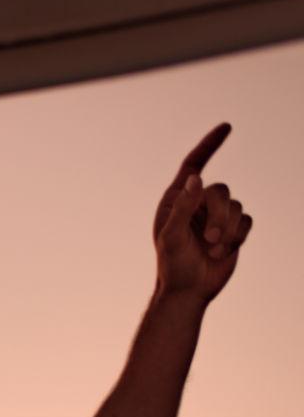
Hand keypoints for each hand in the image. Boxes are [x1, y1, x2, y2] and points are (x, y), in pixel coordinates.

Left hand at [154, 123, 251, 301]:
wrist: (188, 290)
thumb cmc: (172, 264)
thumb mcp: (170, 236)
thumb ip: (182, 207)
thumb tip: (195, 179)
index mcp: (176, 200)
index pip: (193, 165)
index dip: (209, 145)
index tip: (227, 127)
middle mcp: (197, 203)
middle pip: (221, 190)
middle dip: (217, 215)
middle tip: (208, 239)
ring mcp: (216, 216)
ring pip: (235, 205)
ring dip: (227, 230)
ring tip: (213, 248)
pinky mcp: (233, 229)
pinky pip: (246, 220)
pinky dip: (237, 236)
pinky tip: (223, 251)